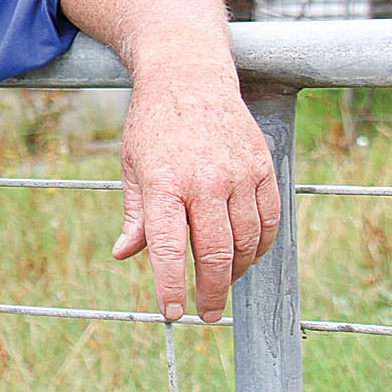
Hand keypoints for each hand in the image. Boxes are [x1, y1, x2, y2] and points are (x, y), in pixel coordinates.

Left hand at [111, 71, 279, 321]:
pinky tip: (245, 256)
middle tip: (205, 314)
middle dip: (211, 292)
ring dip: (235, 272)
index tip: (172, 313)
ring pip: (246, 242)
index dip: (170, 285)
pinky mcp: (262, 168)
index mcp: (163, 182)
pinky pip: (268, 221)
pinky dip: (259, 246)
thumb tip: (123, 254)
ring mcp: (237, 174)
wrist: (189, 77)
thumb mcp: (132, 165)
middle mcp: (203, 181)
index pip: (166, 246)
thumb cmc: (153, 126)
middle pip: (214, 253)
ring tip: (220, 283)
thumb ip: (135, 215)